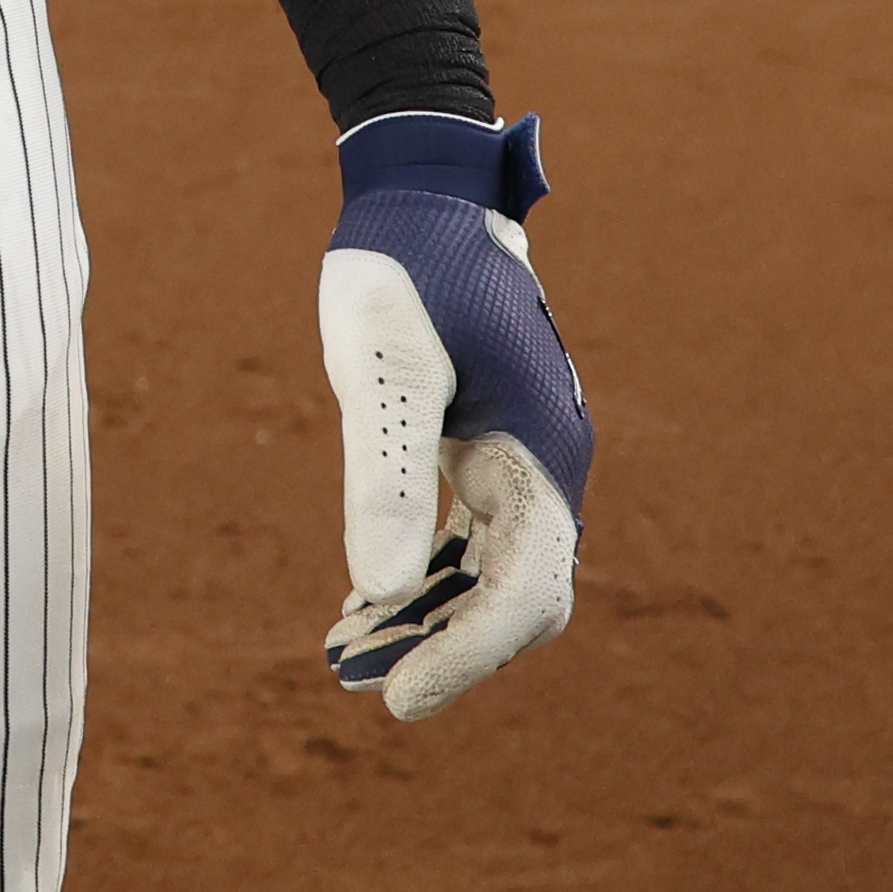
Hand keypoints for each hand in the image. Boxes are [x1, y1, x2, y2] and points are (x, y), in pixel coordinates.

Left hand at [313, 110, 590, 722]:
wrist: (420, 192)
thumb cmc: (401, 269)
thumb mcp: (381, 370)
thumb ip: (383, 475)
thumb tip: (375, 589)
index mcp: (541, 449)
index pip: (524, 589)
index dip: (467, 654)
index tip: (398, 699)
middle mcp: (548, 462)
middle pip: (518, 596)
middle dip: (449, 650)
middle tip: (363, 687)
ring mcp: (525, 456)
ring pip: (492, 573)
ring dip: (430, 620)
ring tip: (344, 656)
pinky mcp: (492, 446)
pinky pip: (473, 539)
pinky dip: (426, 577)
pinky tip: (365, 603)